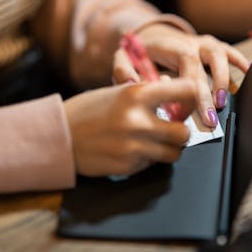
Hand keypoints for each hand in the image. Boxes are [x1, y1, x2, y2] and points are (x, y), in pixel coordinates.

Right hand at [64, 79, 196, 176]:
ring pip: (174, 153)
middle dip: (182, 133)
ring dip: (169, 149)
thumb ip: (149, 90)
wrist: (58, 135)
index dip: (193, 96)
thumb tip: (174, 85)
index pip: (186, 90)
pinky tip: (133, 150)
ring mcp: (133, 146)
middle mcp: (138, 120)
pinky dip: (148, 158)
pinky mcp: (127, 166)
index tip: (191, 101)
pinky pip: (152, 164)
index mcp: (137, 94)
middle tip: (173, 130)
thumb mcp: (119, 91)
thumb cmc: (91, 109)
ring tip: (156, 142)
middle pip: (184, 133)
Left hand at [112, 24, 249, 126]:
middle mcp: (191, 42)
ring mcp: (204, 43)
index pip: (186, 62)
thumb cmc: (140, 54)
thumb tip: (133, 83)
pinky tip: (248, 72)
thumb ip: (123, 69)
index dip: (189, 87)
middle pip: (205, 63)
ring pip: (220, 56)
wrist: (152, 36)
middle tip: (208, 119)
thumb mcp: (124, 59)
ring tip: (223, 103)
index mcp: (170, 45)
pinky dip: (239, 61)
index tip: (184, 113)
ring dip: (224, 79)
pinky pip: (230, 52)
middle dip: (208, 93)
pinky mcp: (214, 47)